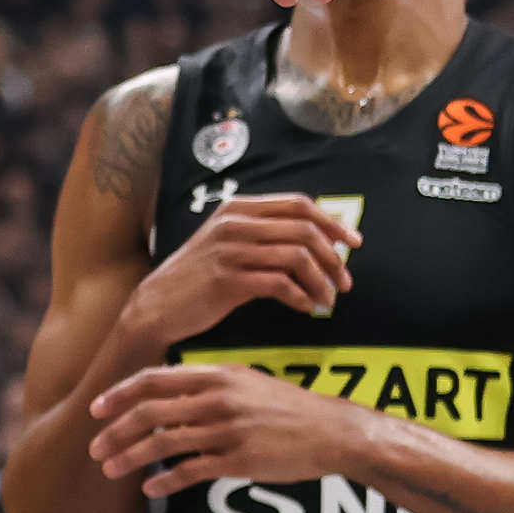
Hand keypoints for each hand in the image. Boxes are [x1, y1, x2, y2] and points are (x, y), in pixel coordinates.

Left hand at [88, 362, 374, 497]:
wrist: (330, 431)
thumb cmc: (285, 406)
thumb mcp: (244, 381)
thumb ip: (206, 383)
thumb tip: (169, 392)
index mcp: (215, 375)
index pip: (154, 380)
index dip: (120, 394)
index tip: (96, 408)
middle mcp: (216, 399)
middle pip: (150, 412)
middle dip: (115, 430)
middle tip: (93, 446)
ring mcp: (226, 431)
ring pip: (163, 443)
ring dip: (130, 457)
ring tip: (110, 469)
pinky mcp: (239, 461)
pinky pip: (191, 471)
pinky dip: (165, 481)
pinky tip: (149, 489)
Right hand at [123, 194, 359, 348]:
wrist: (159, 304)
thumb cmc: (199, 276)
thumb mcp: (227, 242)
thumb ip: (264, 233)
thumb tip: (316, 238)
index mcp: (238, 208)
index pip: (298, 204)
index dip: (332, 222)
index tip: (354, 242)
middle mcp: (234, 223)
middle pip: (304, 229)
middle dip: (333, 257)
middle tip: (345, 282)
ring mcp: (230, 250)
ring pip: (297, 257)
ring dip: (321, 282)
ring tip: (327, 300)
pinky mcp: (228, 280)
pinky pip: (280, 284)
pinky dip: (301, 297)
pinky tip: (306, 308)